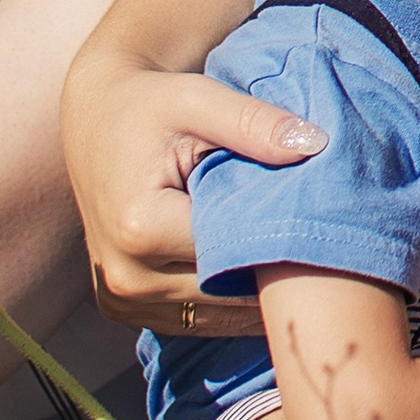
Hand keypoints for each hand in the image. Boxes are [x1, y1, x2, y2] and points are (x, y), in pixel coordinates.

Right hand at [62, 51, 325, 305]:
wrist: (97, 117)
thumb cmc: (150, 104)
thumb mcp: (199, 99)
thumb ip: (254, 123)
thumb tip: (316, 144)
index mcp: (141, 228)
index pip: (236, 252)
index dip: (282, 238)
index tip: (322, 219)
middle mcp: (125, 276)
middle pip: (227, 294)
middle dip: (274, 272)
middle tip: (322, 246)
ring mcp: (121, 299)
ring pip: (216, 316)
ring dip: (253, 294)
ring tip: (294, 258)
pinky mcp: (123, 307)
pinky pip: (193, 320)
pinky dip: (227, 302)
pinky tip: (255, 271)